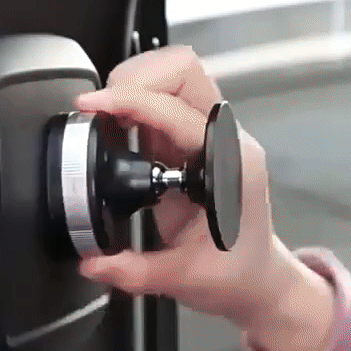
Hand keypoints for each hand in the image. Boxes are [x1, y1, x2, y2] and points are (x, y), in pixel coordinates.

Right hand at [75, 46, 335, 350]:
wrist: (258, 279)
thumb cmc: (238, 273)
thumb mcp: (185, 279)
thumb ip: (135, 271)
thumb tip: (92, 262)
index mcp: (230, 165)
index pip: (178, 111)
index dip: (132, 101)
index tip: (96, 106)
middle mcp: (224, 141)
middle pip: (184, 71)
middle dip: (136, 78)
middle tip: (102, 107)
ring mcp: (209, 137)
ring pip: (174, 78)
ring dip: (135, 86)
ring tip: (105, 114)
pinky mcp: (191, 142)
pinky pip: (163, 103)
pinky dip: (134, 103)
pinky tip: (114, 125)